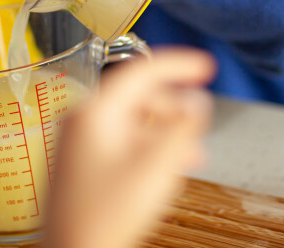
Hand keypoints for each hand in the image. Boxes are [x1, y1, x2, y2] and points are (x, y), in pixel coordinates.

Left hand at [44, 49, 215, 247]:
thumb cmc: (104, 218)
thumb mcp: (156, 168)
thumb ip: (182, 128)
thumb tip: (197, 100)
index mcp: (94, 112)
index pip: (140, 70)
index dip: (178, 65)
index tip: (205, 66)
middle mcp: (80, 120)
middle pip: (136, 96)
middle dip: (174, 107)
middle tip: (198, 120)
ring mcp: (78, 142)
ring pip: (131, 120)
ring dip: (164, 130)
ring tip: (191, 153)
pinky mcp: (81, 162)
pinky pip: (121, 140)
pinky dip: (147, 145)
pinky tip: (165, 167)